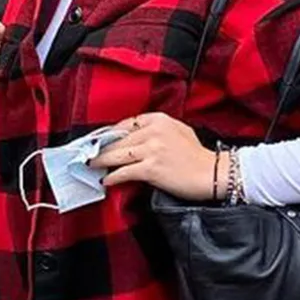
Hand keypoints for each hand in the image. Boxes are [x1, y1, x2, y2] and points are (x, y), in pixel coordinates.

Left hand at [90, 111, 219, 199]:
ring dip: (100, 162)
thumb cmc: (196, 155)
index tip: (98, 142)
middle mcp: (153, 131)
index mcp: (158, 119)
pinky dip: (112, 177)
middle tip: (87, 155)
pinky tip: (105, 180)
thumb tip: (128, 137)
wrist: (213, 173)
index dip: (108, 135)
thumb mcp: (177, 131)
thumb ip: (154, 130)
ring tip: (91, 166)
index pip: (124, 125)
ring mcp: (152, 149)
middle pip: (117, 140)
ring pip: (116, 155)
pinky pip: (124, 172)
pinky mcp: (151, 168)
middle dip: (100, 149)